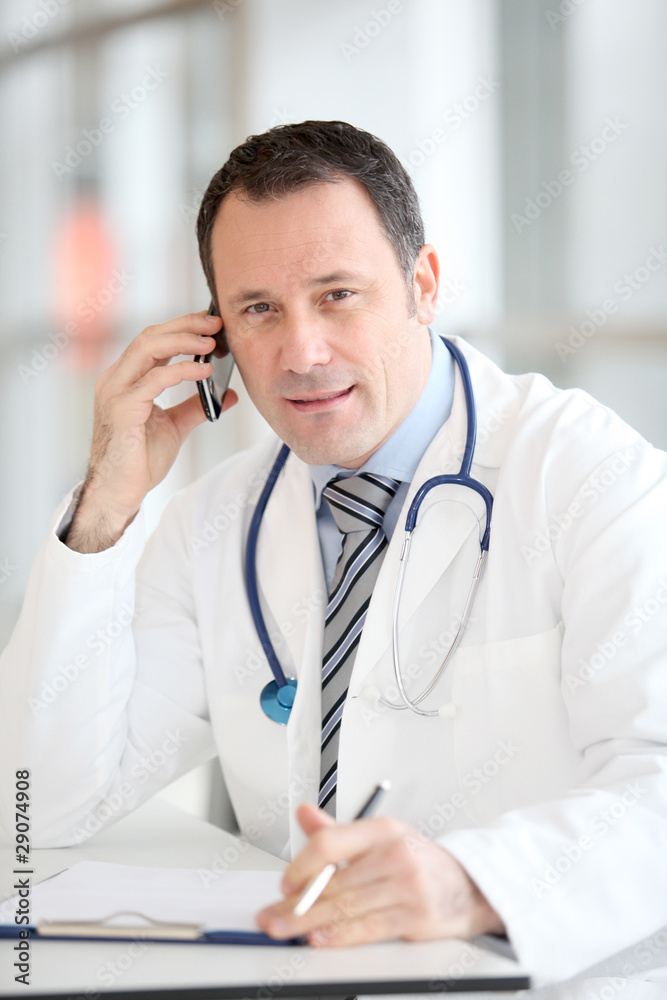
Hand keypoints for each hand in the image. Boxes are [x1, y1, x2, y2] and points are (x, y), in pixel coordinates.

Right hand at [66, 311, 237, 550]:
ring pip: (147, 349)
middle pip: (149, 336)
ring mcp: (115, 392)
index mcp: (125, 379)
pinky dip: (180, 371)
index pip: (152, 341)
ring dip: (182, 341)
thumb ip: (196, 406)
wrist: (119, 492)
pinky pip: (153, 380)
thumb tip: (228, 395)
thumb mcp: (175, 426)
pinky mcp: (122, 409)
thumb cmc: (139, 460)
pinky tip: (203, 371)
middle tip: (215, 323)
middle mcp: (115, 380)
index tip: (211, 324)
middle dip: (184, 325)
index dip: (181, 328)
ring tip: (211, 342)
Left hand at [256, 803, 504, 946]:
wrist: (468, 886)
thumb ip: (337, 832)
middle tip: (271, 915)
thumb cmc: (418, 860)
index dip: (302, 865)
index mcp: (382, 830)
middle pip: (334, 883)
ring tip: (285, 930)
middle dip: (296, 904)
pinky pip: (368, 929)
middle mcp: (395, 855)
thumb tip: (304, 814)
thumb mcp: (380, 836)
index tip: (284, 882)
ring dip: (308, 923)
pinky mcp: (416, 917)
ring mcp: (407, 887)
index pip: (331, 843)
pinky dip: (339, 936)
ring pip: (346, 908)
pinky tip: (320, 938)